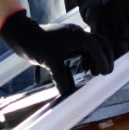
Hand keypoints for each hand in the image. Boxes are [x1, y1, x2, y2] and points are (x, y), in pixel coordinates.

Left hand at [0, 9, 114, 96]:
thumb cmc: (36, 45)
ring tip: (94, 74)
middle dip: (104, 57)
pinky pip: (83, 50)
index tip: (105, 73)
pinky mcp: (68, 42)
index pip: (96, 46)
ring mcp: (73, 38)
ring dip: (95, 60)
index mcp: (76, 35)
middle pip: (99, 43)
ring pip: (92, 47)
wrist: (23, 36)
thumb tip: (68, 94)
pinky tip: (83, 70)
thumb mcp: (50, 63)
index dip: (103, 59)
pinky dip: (86, 60)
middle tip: (106, 73)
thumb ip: (61, 79)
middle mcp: (77, 34)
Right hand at [65, 0, 128, 57]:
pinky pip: (96, 36)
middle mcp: (117, 6)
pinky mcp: (93, 17)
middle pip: (123, 34)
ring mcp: (104, 11)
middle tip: (119, 59)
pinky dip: (96, 48)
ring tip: (105, 66)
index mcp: (128, 4)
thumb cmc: (111, 4)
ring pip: (109, 38)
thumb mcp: (124, 6)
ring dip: (108, 54)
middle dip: (123, 50)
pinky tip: (94, 58)